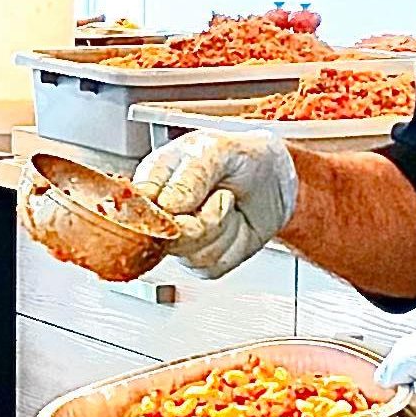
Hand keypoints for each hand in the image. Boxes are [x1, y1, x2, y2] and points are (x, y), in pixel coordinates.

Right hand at [130, 130, 298, 278]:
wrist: (276, 178)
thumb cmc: (242, 158)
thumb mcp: (219, 150)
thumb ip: (193, 173)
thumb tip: (168, 204)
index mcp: (153, 180)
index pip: (138, 209)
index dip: (163, 211)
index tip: (186, 201)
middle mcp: (161, 213)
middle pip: (165, 237)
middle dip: (203, 219)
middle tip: (221, 196)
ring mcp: (179, 239)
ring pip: (191, 254)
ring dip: (222, 229)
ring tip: (227, 204)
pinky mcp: (201, 261)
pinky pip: (210, 266)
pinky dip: (232, 246)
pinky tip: (233, 225)